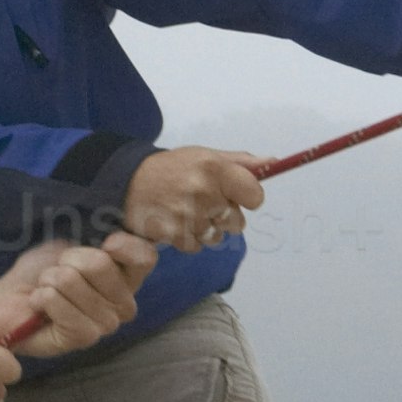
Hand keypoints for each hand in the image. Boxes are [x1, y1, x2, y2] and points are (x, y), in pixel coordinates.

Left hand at [0, 232, 154, 357]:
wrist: (6, 300)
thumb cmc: (38, 271)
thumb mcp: (66, 242)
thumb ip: (92, 234)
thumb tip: (111, 231)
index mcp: (126, 275)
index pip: (145, 257)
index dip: (126, 245)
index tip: (106, 242)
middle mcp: (123, 302)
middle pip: (102, 264)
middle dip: (68, 260)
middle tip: (57, 271)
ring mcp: (106, 323)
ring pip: (75, 282)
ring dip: (50, 280)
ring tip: (45, 288)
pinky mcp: (84, 338)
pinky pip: (62, 306)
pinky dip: (42, 298)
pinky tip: (39, 305)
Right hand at [119, 144, 266, 248]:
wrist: (128, 181)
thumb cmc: (174, 167)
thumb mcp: (205, 155)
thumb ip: (240, 162)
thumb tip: (273, 163)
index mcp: (215, 168)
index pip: (255, 196)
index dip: (248, 197)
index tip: (236, 194)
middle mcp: (204, 192)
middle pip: (237, 222)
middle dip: (225, 215)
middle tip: (203, 201)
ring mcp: (188, 216)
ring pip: (217, 237)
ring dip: (207, 228)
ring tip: (187, 211)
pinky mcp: (174, 235)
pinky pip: (197, 246)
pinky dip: (189, 238)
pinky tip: (176, 221)